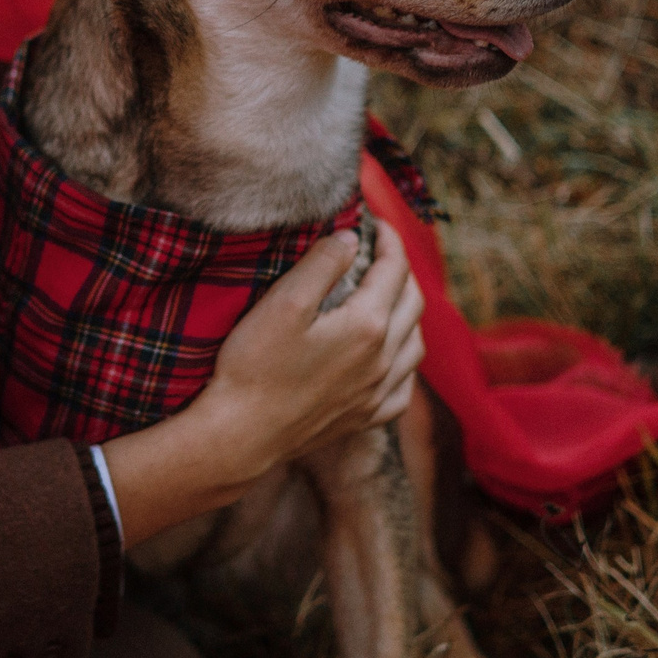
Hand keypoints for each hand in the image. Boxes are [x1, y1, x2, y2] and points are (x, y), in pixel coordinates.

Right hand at [99, 227, 424, 547]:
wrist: (240, 435)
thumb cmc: (254, 366)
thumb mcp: (283, 302)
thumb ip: (322, 264)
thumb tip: (351, 239)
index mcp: (368, 326)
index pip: (395, 269)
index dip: (389, 239)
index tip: (376, 222)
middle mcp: (384, 361)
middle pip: (413, 303)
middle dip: (401, 270)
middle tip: (380, 253)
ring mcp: (377, 393)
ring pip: (416, 346)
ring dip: (408, 314)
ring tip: (388, 299)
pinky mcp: (366, 418)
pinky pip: (404, 387)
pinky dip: (404, 363)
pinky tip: (388, 359)